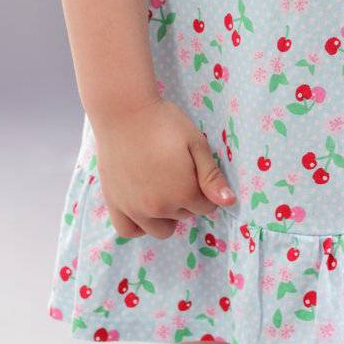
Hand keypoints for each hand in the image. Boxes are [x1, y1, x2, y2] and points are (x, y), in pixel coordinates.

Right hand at [91, 96, 237, 241]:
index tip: (194, 170)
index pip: (206, 206)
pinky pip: (129, 231)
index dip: (204, 188)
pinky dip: (138, 225)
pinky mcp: (115, 204)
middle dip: (186, 199)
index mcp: (183, 193)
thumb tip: (229, 202)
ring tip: (161, 189)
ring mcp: (134, 209)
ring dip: (166, 215)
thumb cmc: (164, 123)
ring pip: (160, 229)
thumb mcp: (196, 143)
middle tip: (177, 172)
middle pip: (184, 215)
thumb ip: (212, 176)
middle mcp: (159, 208)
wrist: (124, 112)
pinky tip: (142, 207)